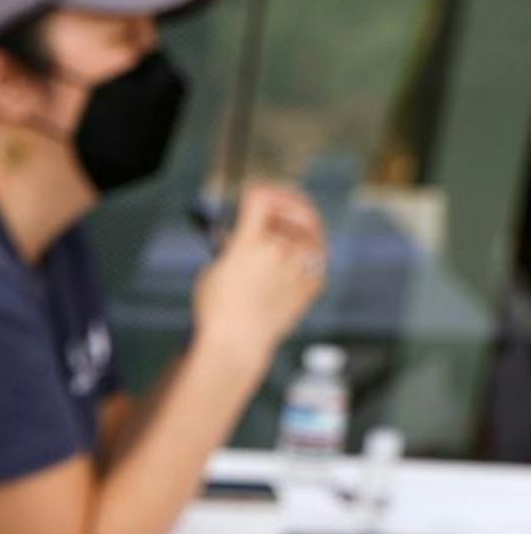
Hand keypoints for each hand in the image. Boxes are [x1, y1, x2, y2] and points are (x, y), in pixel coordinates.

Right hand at [191, 183, 326, 369]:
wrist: (238, 344)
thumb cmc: (217, 310)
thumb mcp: (214, 269)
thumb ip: (234, 247)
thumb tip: (245, 236)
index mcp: (251, 242)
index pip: (262, 197)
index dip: (257, 190)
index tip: (253, 193)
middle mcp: (282, 249)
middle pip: (294, 206)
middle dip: (285, 198)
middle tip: (279, 199)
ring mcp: (302, 266)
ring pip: (311, 230)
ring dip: (299, 224)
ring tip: (289, 227)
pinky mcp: (314, 284)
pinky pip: (318, 257)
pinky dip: (309, 251)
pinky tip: (297, 254)